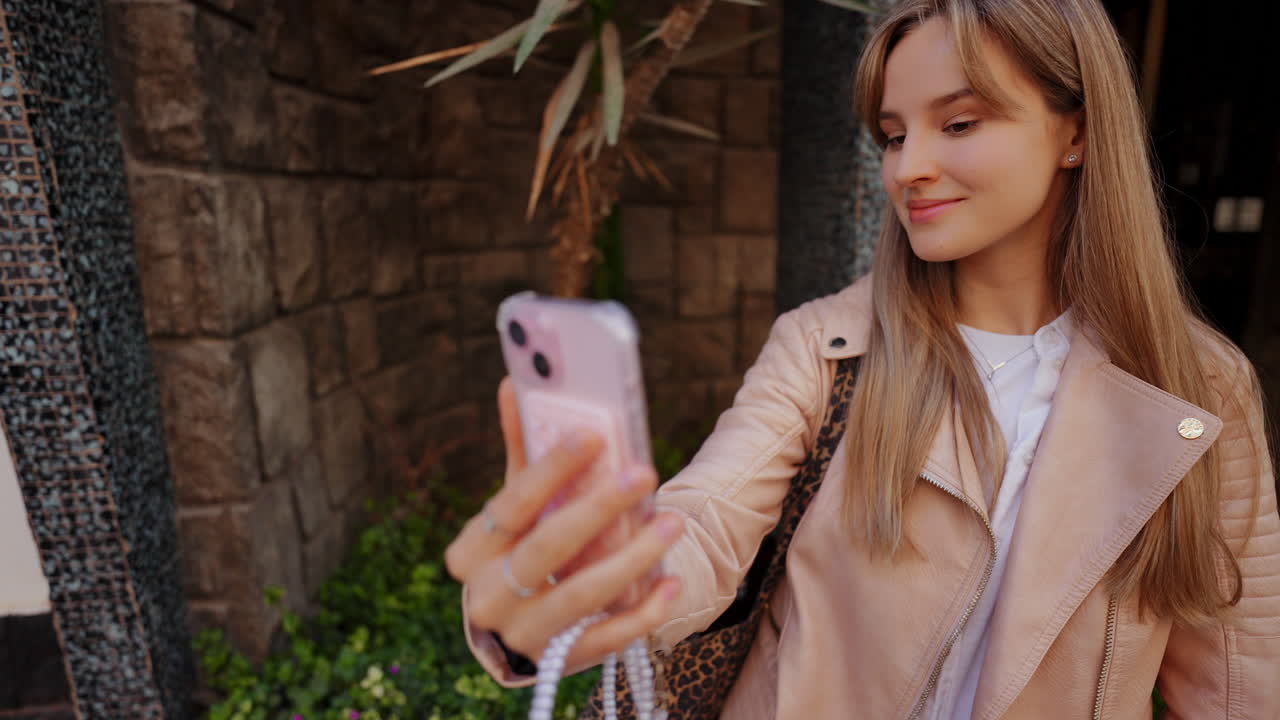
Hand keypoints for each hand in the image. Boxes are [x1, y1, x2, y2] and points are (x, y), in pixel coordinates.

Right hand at [444, 377, 684, 667]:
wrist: (515, 627)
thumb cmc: (519, 550)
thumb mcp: (515, 508)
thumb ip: (520, 452)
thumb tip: (514, 384)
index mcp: (471, 551)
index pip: (511, 505)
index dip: (550, 468)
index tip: (591, 433)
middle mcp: (488, 596)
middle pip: (546, 549)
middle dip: (596, 509)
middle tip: (643, 473)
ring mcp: (523, 634)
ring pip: (579, 596)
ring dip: (631, 559)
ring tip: (671, 523)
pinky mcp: (560, 660)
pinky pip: (605, 639)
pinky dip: (641, 613)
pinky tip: (670, 583)